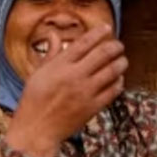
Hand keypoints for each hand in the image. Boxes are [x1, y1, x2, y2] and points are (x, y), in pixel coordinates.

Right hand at [5, 24, 127, 156]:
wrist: (37, 129)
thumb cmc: (34, 100)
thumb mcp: (37, 73)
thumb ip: (51, 53)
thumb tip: (54, 35)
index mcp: (60, 65)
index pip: (85, 42)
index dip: (99, 32)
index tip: (107, 28)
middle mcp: (75, 76)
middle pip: (103, 53)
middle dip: (115, 46)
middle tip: (118, 44)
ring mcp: (86, 92)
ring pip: (112, 71)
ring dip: (121, 62)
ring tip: (122, 60)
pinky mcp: (93, 107)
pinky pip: (113, 90)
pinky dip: (119, 82)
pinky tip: (118, 79)